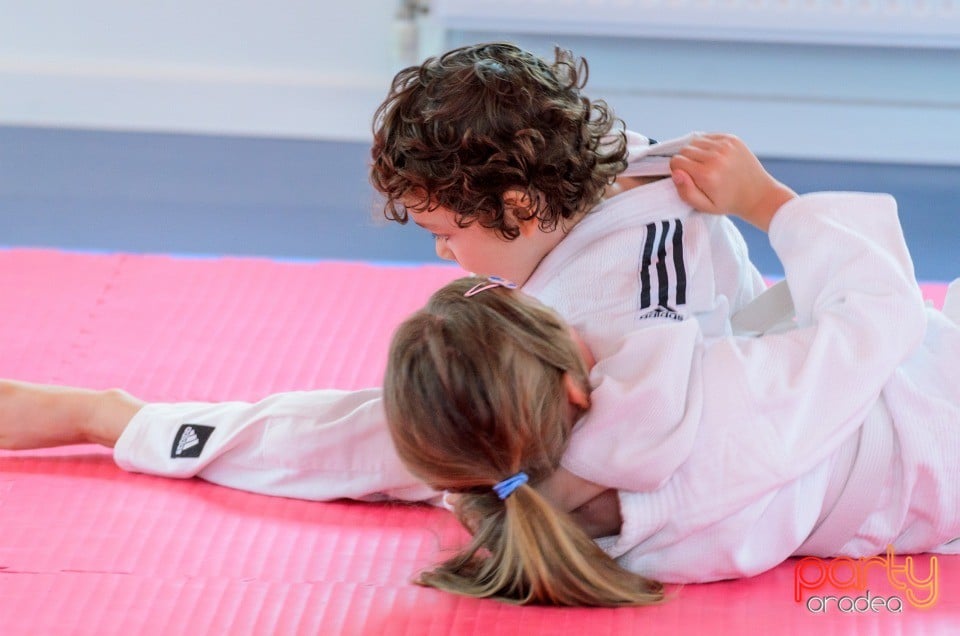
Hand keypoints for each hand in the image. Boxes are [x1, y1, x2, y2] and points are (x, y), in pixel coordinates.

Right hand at [669, 133, 796, 231]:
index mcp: (707, 174)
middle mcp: (716, 156)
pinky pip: (708, 136)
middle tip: (696, 173)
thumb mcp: (704, 206)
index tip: (687, 178)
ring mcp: (725, 145)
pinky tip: (713, 156)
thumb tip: (676, 173)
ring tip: (704, 164)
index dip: (678, 171)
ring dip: (695, 151)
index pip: (677, 162)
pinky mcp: (732, 139)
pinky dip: (706, 145)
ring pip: (695, 141)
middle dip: (685, 161)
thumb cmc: (729, 202)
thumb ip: (686, 192)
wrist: (758, 194)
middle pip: (684, 150)